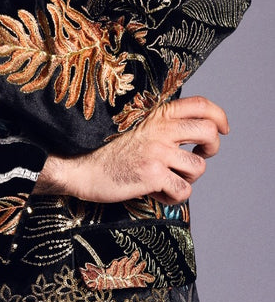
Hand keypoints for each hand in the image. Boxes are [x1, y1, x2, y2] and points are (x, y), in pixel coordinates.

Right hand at [34, 96, 228, 204]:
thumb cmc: (103, 149)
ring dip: (188, 177)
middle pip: (209, 132)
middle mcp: (160, 129)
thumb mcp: (132, 125)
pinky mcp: (152, 175)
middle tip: (200, 154)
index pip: (200, 104)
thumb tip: (186, 132)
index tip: (222, 128)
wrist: (78, 165)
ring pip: (199, 166)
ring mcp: (157, 152)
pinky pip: (183, 191)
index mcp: (156, 114)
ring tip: (169, 178)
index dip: (219, 116)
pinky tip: (159, 192)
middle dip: (212, 147)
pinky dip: (174, 197)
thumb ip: (158, 125)